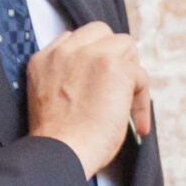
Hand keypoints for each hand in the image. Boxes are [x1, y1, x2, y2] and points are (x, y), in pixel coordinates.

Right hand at [27, 22, 151, 176]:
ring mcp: (89, 55)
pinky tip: (136, 123)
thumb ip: (66, 79)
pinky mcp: (114, 66)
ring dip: (131, 73)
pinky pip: (140, 75)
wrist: (59, 152)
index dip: (92, 58)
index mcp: (43, 59)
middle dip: (114, 55)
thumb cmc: (58, 141)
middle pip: (101, 33)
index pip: (73, 39)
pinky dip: (142, 101)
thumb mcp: (48, 98)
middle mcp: (64, 51)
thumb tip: (99, 82)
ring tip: (127, 104)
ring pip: (125, 45)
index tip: (100, 81)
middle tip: (118, 88)